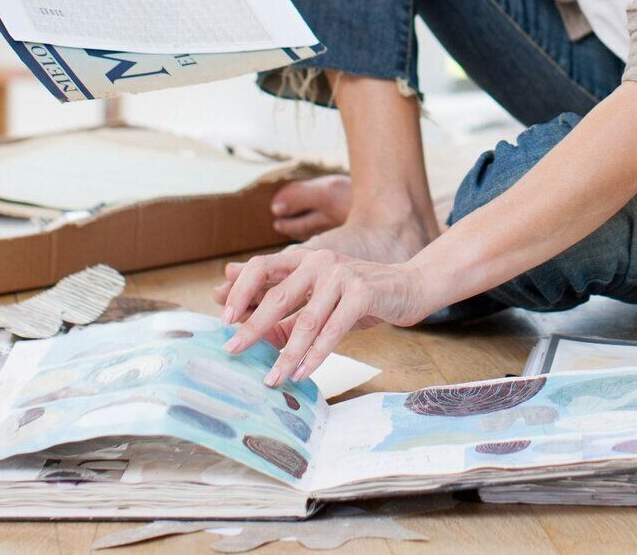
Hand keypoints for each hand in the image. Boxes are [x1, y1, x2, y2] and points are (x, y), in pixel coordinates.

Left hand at [215, 248, 436, 385]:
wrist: (412, 287)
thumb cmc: (361, 298)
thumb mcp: (320, 303)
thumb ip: (286, 311)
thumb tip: (247, 326)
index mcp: (305, 259)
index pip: (261, 266)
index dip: (240, 291)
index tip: (224, 320)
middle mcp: (320, 261)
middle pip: (277, 295)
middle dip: (253, 327)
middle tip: (233, 350)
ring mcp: (342, 274)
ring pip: (306, 320)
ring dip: (287, 353)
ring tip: (273, 377)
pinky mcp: (363, 292)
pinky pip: (333, 329)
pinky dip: (316, 355)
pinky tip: (304, 372)